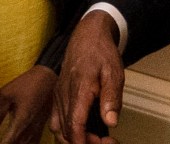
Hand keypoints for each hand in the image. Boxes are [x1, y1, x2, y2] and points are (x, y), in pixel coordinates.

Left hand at [0, 64, 59, 143]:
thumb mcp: (6, 94)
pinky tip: (19, 140)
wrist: (48, 78)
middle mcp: (31, 128)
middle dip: (8, 143)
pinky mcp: (42, 127)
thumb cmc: (26, 84)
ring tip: (7, 140)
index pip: (8, 142)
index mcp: (21, 121)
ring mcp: (38, 129)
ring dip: (16, 143)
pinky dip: (25, 143)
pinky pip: (34, 142)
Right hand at [55, 10, 125, 143]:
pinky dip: (66, 130)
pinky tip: (82, 129)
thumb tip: (111, 122)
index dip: (84, 142)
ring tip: (94, 137)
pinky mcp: (57, 95)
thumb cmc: (101, 53)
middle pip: (65, 131)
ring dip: (74, 138)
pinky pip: (55, 120)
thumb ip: (112, 98)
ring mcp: (58, 95)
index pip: (74, 124)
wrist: (86, 36)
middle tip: (104, 141)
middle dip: (83, 142)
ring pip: (58, 128)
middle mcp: (64, 94)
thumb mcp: (114, 73)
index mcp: (79, 89)